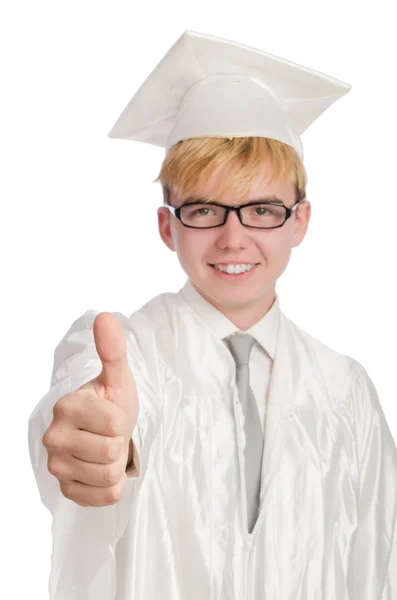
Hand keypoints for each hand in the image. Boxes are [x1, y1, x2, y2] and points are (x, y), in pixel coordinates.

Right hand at [42, 312, 138, 506]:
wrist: (108, 431)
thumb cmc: (113, 403)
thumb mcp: (118, 378)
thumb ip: (112, 350)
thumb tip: (105, 316)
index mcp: (66, 406)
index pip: (113, 425)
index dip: (122, 420)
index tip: (112, 415)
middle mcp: (53, 437)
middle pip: (108, 452)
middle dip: (119, 444)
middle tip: (111, 435)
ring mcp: (56, 466)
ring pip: (107, 476)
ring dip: (116, 464)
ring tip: (107, 450)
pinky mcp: (66, 489)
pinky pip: (103, 497)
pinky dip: (111, 485)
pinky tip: (103, 469)